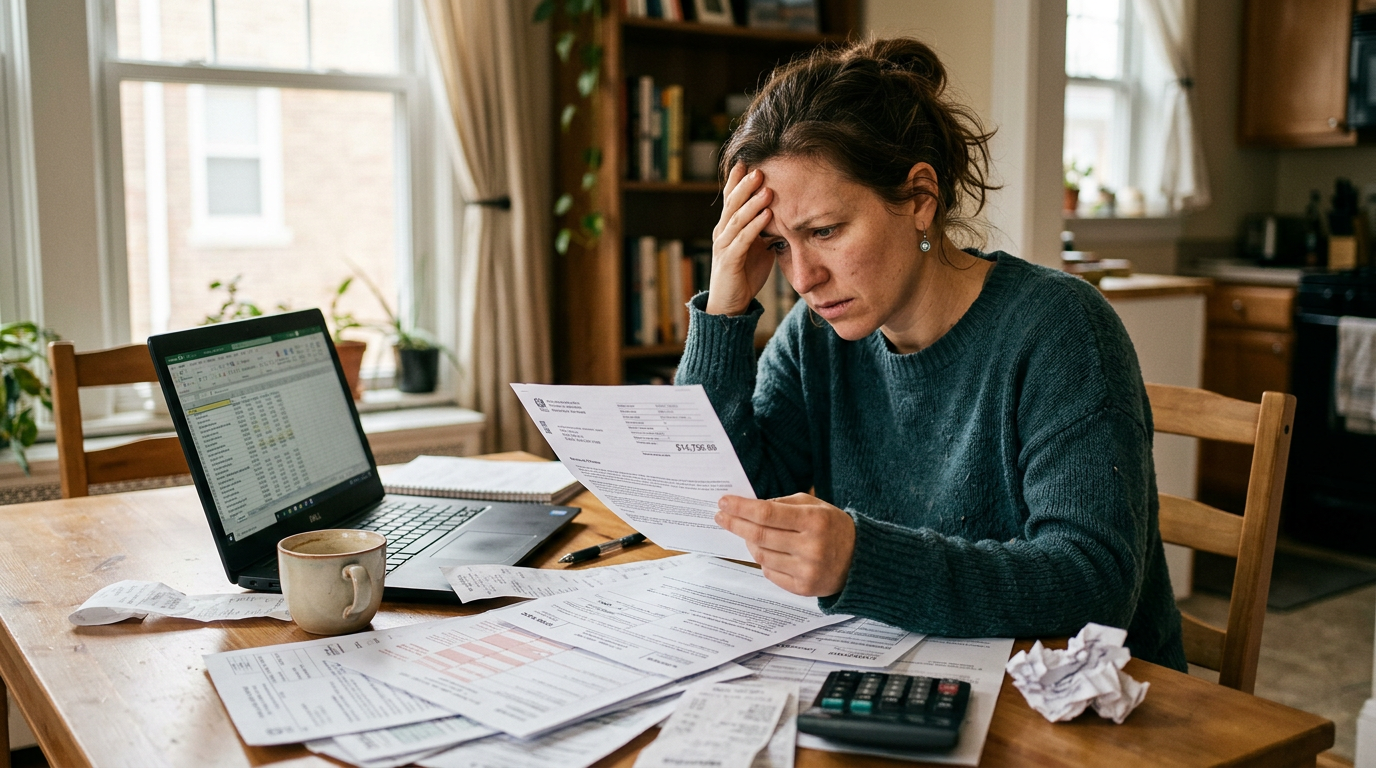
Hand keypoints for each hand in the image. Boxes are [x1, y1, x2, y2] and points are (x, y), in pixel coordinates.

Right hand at [706, 162, 776, 315]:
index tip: (748, 161)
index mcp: (727, 228)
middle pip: (732, 203)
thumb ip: (765, 231)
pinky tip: (767, 215)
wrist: (729, 305)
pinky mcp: (729, 261)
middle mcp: (721, 233)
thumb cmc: (744, 275)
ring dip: (752, 202)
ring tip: (766, 188)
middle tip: (759, 168)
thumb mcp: (757, 248)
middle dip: (745, 185)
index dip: (737, 181)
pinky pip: (742, 239)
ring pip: (737, 218)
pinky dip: (755, 226)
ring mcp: (723, 246)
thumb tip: (784, 215)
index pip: (730, 199)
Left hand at [715, 493, 855, 596]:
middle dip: (735, 524)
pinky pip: (770, 573)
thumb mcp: (814, 506)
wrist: (861, 560)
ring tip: (750, 534)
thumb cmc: (834, 528)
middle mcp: (811, 547)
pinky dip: (764, 560)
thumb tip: (749, 507)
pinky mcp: (803, 588)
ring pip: (761, 556)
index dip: (741, 508)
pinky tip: (769, 552)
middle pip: (759, 536)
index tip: (724, 502)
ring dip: (749, 543)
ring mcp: (807, 570)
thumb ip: (782, 503)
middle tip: (721, 516)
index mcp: (814, 521)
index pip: (767, 513)